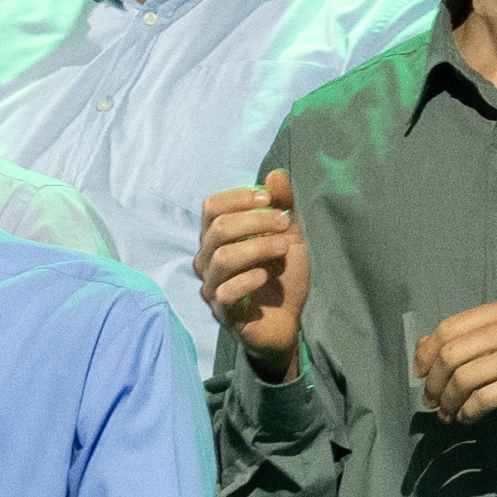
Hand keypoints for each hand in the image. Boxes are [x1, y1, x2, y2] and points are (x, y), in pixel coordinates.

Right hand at [199, 182, 308, 370]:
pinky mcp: (223, 313)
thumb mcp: (289, 236)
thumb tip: (276, 174)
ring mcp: (212, 287)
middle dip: (254, 220)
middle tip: (285, 222)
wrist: (288, 323)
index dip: (238, 197)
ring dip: (257, 247)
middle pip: (218, 229)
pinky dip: (247, 280)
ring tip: (284, 247)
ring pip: (222, 258)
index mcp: (217, 238)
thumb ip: (283, 206)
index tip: (269, 199)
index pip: (212, 207)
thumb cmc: (282, 277)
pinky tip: (266, 276)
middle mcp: (207, 260)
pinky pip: (224, 292)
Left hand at [407, 299, 496, 424]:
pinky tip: (467, 417)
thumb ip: (472, 337)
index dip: (426, 354)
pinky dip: (468, 412)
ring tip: (448, 414)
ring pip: (464, 378)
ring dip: (448, 401)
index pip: (447, 329)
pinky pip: (484, 398)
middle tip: (432, 401)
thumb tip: (422, 349)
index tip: (419, 374)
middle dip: (433, 383)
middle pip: (451, 354)